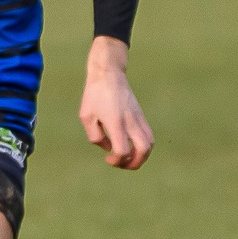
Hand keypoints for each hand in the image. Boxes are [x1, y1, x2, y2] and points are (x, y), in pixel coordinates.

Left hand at [79, 36, 152, 169]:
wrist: (109, 74)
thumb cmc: (94, 95)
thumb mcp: (86, 117)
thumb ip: (95, 137)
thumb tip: (108, 148)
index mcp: (115, 123)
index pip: (123, 150)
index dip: (117, 160)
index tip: (107, 158)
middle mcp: (130, 122)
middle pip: (144, 150)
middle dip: (135, 164)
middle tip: (122, 163)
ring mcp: (138, 118)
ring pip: (150, 144)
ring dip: (141, 156)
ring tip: (127, 157)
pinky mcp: (141, 116)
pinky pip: (148, 135)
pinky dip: (143, 146)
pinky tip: (131, 145)